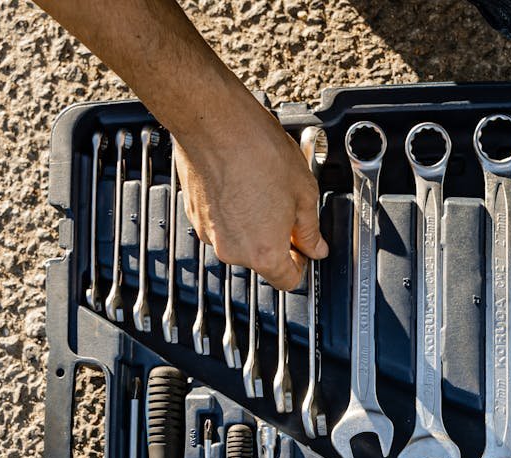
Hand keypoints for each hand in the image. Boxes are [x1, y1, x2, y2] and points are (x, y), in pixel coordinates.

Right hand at [175, 104, 326, 289]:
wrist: (213, 122)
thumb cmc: (257, 151)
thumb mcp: (304, 193)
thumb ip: (311, 230)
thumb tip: (316, 247)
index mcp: (264, 252)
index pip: (287, 281)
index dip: (301, 265)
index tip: (305, 249)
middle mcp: (232, 250)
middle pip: (262, 260)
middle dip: (278, 240)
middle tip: (288, 209)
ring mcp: (209, 233)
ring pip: (240, 240)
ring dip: (254, 224)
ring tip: (264, 190)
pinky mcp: (194, 214)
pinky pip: (222, 223)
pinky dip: (234, 211)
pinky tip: (244, 184)